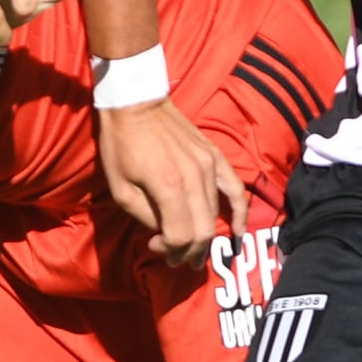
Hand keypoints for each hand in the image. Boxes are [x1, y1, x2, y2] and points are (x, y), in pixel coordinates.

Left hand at [96, 95, 247, 265]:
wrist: (135, 102)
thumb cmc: (121, 145)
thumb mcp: (120, 188)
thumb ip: (146, 216)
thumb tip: (163, 232)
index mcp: (169, 188)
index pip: (181, 236)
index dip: (169, 250)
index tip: (154, 247)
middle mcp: (194, 179)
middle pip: (203, 231)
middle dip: (189, 252)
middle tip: (176, 259)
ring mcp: (209, 167)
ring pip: (216, 215)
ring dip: (205, 238)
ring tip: (194, 251)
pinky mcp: (215, 156)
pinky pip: (236, 189)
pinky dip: (241, 213)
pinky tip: (239, 232)